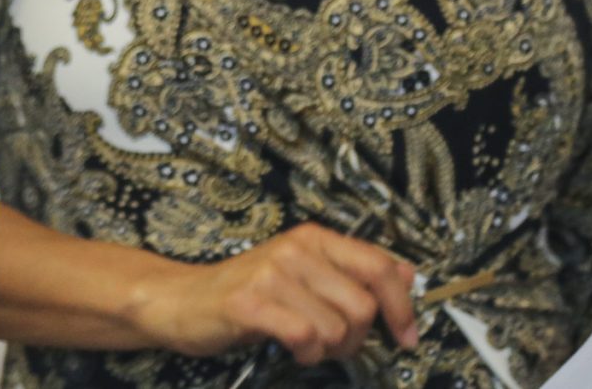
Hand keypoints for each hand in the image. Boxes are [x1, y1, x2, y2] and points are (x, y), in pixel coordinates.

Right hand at [139, 224, 420, 366]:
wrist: (182, 299)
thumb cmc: (249, 292)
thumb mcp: (305, 274)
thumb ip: (353, 273)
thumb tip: (409, 274)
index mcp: (314, 239)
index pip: (380, 267)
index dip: (402, 307)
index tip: (406, 337)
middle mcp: (295, 249)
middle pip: (363, 306)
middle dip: (356, 338)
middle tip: (332, 343)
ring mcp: (272, 273)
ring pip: (337, 328)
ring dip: (328, 350)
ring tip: (305, 343)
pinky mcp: (251, 302)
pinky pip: (306, 337)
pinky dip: (307, 353)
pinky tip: (292, 348)